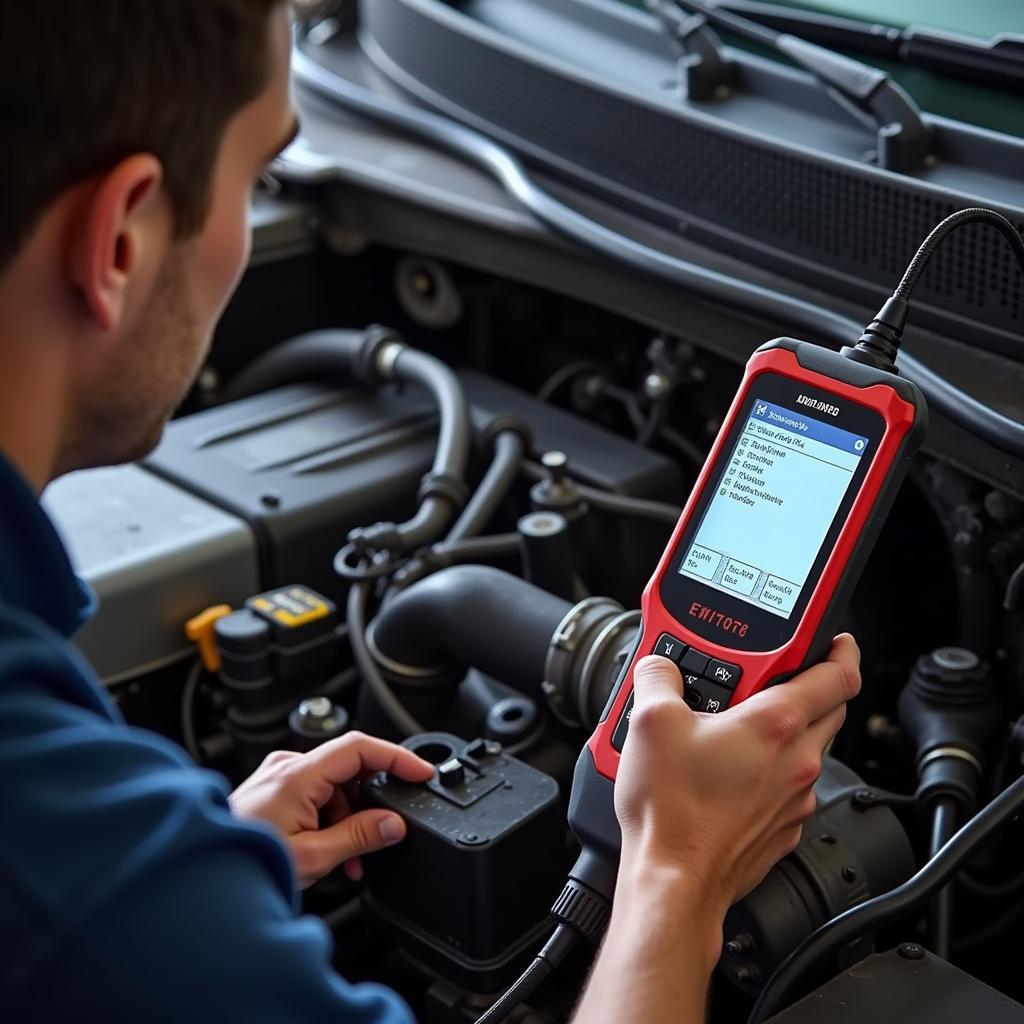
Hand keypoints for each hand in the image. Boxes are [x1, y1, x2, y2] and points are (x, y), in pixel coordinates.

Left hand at [229, 731, 433, 887]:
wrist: (200, 879)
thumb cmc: (243, 864)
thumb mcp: (311, 856)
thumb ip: (359, 837)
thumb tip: (394, 824)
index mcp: (297, 775)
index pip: (360, 747)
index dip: (397, 756)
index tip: (421, 772)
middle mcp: (286, 768)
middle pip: (349, 768)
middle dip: (371, 800)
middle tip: (384, 831)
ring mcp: (277, 777)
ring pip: (333, 785)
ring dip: (350, 817)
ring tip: (349, 859)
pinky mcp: (271, 790)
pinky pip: (315, 794)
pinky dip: (330, 818)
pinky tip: (331, 851)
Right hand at [614, 635, 860, 915]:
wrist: (673, 880)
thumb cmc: (671, 811)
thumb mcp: (648, 721)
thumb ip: (657, 677)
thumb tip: (658, 667)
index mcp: (775, 725)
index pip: (838, 674)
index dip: (841, 648)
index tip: (834, 639)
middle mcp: (797, 762)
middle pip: (828, 709)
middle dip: (807, 685)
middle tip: (769, 676)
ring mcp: (792, 799)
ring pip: (807, 749)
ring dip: (783, 730)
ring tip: (734, 724)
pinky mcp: (779, 828)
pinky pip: (787, 787)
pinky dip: (769, 770)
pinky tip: (729, 770)